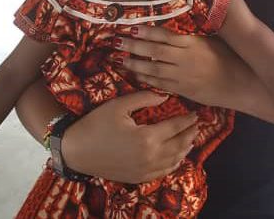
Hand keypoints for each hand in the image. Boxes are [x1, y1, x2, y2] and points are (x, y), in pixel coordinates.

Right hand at [62, 90, 199, 183]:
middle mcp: (150, 156)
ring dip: (185, 149)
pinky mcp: (138, 177)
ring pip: (173, 160)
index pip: (176, 127)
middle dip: (190, 134)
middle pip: (179, 145)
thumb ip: (144, 98)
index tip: (196, 113)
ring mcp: (144, 170)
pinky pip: (162, 172)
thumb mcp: (119, 106)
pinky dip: (173, 164)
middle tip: (198, 125)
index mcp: (147, 137)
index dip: (188, 120)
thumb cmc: (95, 124)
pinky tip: (177, 157)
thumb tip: (165, 95)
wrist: (75, 151)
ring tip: (191, 139)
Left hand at [117, 25, 254, 109]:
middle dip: (133, 46)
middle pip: (154, 51)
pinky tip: (134, 74)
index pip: (165, 35)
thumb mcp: (213, 40)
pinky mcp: (183, 90)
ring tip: (119, 58)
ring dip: (134, 63)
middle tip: (115, 41)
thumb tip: (178, 19)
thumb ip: (194, 33)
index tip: (131, 27)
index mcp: (193, 43)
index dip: (147, 31)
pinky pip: (160, 84)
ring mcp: (183, 76)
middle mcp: (185, 59)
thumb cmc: (229, 57)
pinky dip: (146, 78)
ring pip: (153, 69)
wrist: (240, 83)